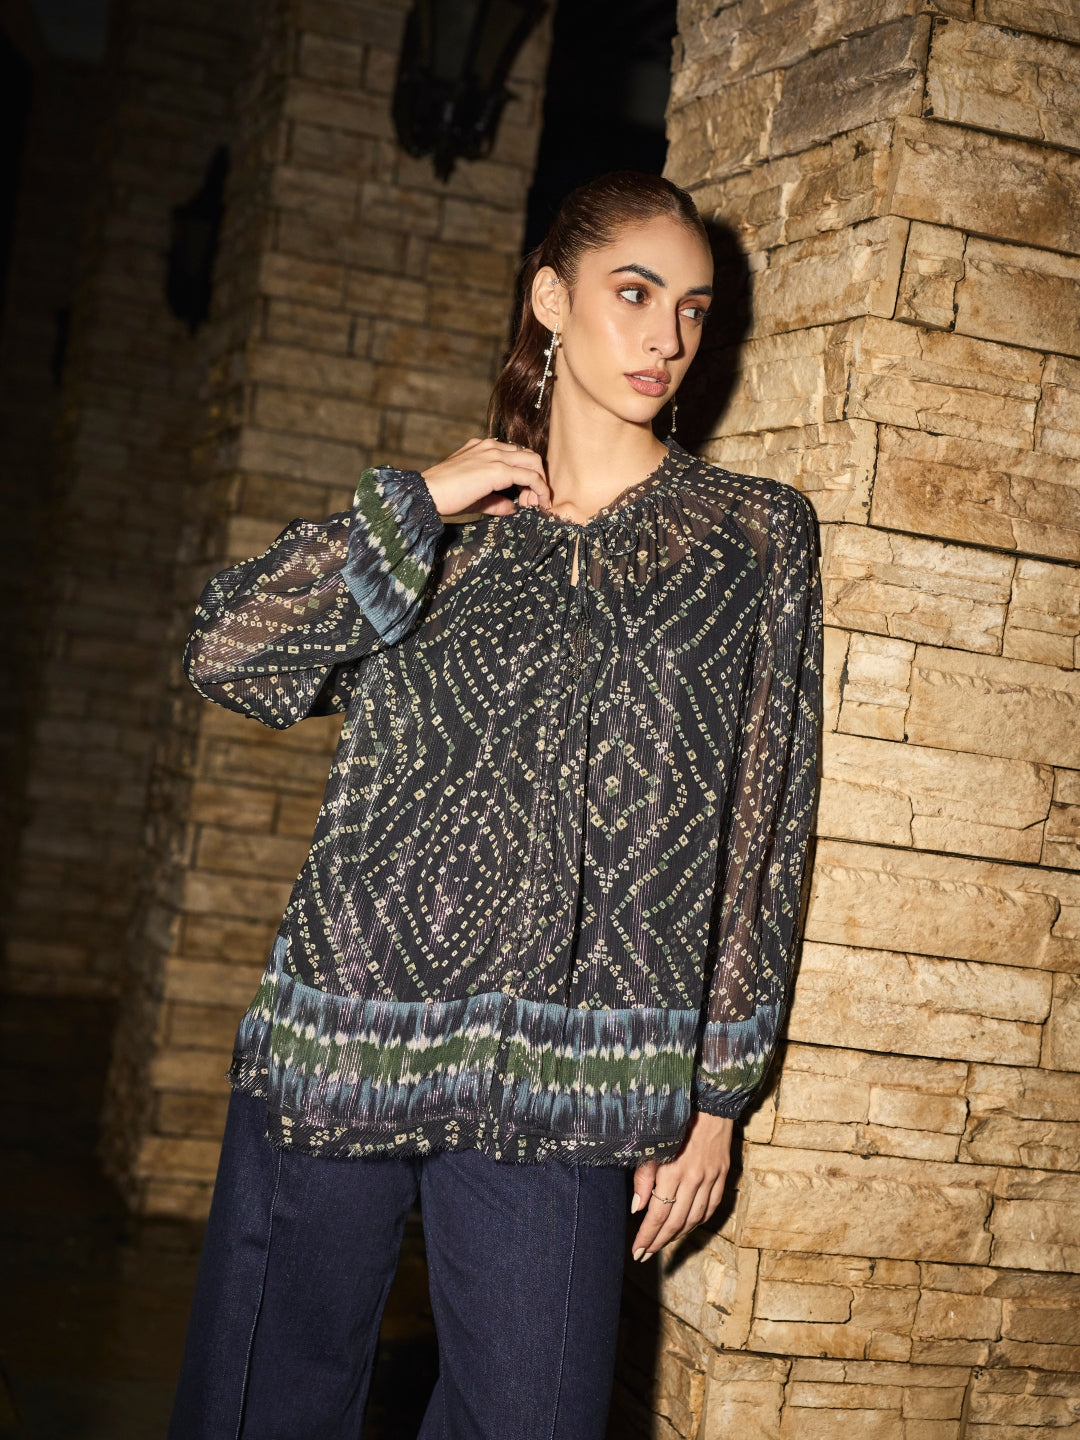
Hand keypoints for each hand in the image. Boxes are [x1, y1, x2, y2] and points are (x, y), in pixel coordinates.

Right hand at [420, 437, 549, 518]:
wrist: (428, 493)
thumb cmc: (445, 496)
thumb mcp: (476, 497)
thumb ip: (496, 500)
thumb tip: (513, 507)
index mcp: (483, 447)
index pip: (515, 455)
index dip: (525, 475)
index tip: (524, 497)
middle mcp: (491, 446)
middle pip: (529, 455)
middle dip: (537, 478)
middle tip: (532, 501)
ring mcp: (495, 455)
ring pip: (534, 462)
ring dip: (540, 484)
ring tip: (535, 504)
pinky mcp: (498, 469)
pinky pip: (531, 477)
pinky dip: (540, 490)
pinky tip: (539, 503)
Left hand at [629, 1110, 733, 1260]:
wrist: (709, 1102)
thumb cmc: (674, 1120)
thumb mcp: (652, 1144)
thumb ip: (644, 1178)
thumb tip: (637, 1209)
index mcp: (673, 1171)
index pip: (658, 1214)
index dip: (647, 1236)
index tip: (637, 1251)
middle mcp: (694, 1178)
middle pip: (675, 1222)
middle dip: (658, 1242)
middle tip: (645, 1255)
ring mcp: (711, 1178)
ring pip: (694, 1218)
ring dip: (677, 1236)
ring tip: (662, 1244)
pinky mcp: (723, 1175)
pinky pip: (711, 1207)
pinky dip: (698, 1222)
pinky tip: (687, 1227)